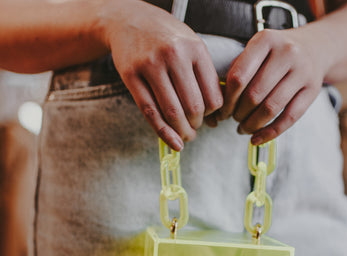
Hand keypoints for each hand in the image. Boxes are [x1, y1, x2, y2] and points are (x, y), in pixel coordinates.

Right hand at [101, 0, 222, 149]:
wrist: (128, 19)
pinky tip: (172, 142)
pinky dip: (163, 132)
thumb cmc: (166, 38)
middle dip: (196, 125)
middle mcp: (174, 55)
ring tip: (184, 136)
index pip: (213, 95)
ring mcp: (150, 65)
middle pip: (193, 106)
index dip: (213, 115)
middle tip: (193, 130)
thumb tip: (215, 120)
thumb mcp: (191, 48)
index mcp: (195, 49)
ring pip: (172, 112)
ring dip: (181, 131)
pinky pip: (150, 112)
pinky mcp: (131, 75)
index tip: (209, 118)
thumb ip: (204, 79)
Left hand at [216, 26, 330, 143]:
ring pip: (271, 108)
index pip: (239, 77)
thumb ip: (238, 71)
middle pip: (254, 95)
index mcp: (265, 40)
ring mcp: (302, 71)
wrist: (316, 47)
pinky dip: (270, 133)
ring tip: (243, 128)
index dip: (227, 100)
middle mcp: (286, 53)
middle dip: (239, 114)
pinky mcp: (313, 90)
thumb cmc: (276, 54)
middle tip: (234, 120)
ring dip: (252, 125)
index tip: (222, 112)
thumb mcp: (257, 51)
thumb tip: (219, 106)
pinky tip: (257, 139)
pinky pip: (289, 118)